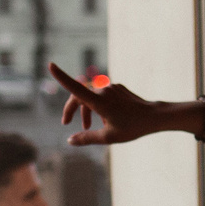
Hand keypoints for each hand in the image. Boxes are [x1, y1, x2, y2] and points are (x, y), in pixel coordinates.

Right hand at [50, 63, 182, 146]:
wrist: (154, 116)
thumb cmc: (132, 127)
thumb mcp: (108, 137)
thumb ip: (87, 138)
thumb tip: (70, 140)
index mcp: (99, 101)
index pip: (75, 88)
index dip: (61, 77)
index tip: (50, 65)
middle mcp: (103, 91)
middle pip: (80, 96)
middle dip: (73, 109)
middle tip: (67, 123)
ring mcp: (111, 88)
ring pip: (91, 97)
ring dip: (87, 111)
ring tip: (90, 127)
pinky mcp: (117, 88)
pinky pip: (102, 96)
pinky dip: (99, 107)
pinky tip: (107, 119)